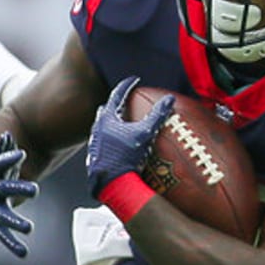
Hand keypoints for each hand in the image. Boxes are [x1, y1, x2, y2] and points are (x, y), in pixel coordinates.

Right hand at [0, 132, 37, 257]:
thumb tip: (8, 135)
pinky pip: (3, 234)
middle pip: (2, 189)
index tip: (22, 154)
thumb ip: (3, 147)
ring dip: (15, 221)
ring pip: (2, 215)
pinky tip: (23, 253)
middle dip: (17, 189)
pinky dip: (12, 244)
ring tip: (29, 227)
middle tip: (34, 189)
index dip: (10, 158)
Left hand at [85, 76, 172, 199]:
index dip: (127, 86)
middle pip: (106, 110)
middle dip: (116, 104)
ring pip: (103, 127)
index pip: (116, 95)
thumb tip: (170, 99)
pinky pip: (103, 141)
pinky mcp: (95, 157)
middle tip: (126, 102)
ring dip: (113, 122)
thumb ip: (157, 116)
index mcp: (106, 119)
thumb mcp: (145, 134)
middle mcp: (97, 129)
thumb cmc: (126, 157)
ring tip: (124, 123)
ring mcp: (94, 143)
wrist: (111, 184)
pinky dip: (111, 138)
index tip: (134, 80)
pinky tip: (119, 145)